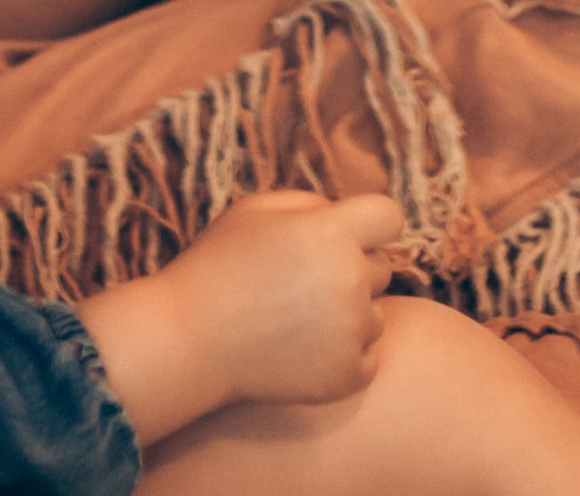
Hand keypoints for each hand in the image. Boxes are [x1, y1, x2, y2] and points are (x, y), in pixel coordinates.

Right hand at [173, 191, 403, 410]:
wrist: (190, 338)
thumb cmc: (220, 265)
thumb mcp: (257, 210)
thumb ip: (311, 204)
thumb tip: (348, 218)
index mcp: (331, 232)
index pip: (389, 216)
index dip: (372, 224)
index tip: (351, 235)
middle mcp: (349, 279)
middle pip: (380, 268)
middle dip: (352, 268)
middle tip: (303, 282)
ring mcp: (351, 332)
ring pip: (374, 314)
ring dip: (349, 314)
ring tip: (298, 318)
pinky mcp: (347, 376)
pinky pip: (369, 357)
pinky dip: (345, 355)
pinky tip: (305, 348)